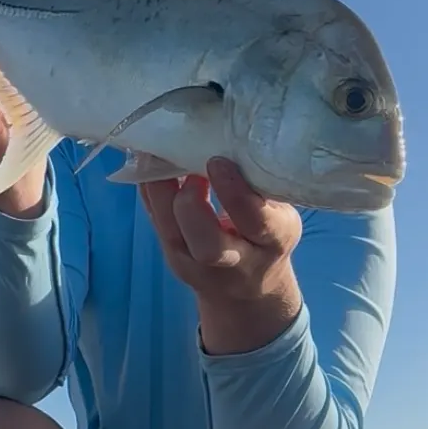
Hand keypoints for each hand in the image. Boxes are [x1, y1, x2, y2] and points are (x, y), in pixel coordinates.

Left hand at [141, 158, 302, 354]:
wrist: (247, 290)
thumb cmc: (266, 238)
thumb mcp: (280, 213)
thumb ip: (260, 187)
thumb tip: (231, 138)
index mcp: (272, 242)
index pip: (254, 221)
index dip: (233, 191)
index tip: (217, 161)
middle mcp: (235, 263)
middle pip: (206, 245)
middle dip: (190, 201)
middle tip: (186, 164)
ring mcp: (197, 266)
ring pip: (170, 233)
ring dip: (160, 189)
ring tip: (157, 150)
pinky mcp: (171, 256)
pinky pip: (156, 221)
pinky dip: (150, 190)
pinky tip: (147, 162)